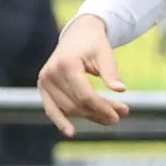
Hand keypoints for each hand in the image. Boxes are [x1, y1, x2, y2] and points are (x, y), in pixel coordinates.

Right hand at [39, 15, 128, 135]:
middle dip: (99, 112)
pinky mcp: (43, 86)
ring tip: (110, 118)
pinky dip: (60, 120)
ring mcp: (45, 80)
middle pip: (77, 104)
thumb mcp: (105, 53)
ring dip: (90, 116)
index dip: (103, 108)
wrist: (78, 33)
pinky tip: (71, 132)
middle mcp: (51, 73)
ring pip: (68, 108)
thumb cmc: (94, 43)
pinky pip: (50, 108)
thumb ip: (111, 72)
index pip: (85, 95)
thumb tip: (120, 89)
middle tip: (121, 115)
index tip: (121, 113)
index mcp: (66, 64)